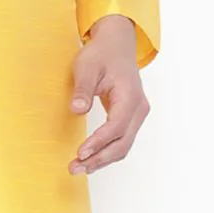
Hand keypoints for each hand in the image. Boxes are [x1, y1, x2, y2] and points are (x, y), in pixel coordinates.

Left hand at [68, 16, 150, 174]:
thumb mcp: (87, 66)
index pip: (116, 126)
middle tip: (74, 168)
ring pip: (123, 145)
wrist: (116, 45)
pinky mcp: (131, 118)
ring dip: (102, 159)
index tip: (81, 152)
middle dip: (99, 158)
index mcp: (130, 96)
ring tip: (79, 168)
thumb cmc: (102, 54)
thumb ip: (83, 89)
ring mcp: (137, 115)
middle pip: (122, 142)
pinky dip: (106, 152)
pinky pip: (121, 140)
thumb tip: (77, 109)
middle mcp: (139, 108)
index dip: (99, 142)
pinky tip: (90, 159)